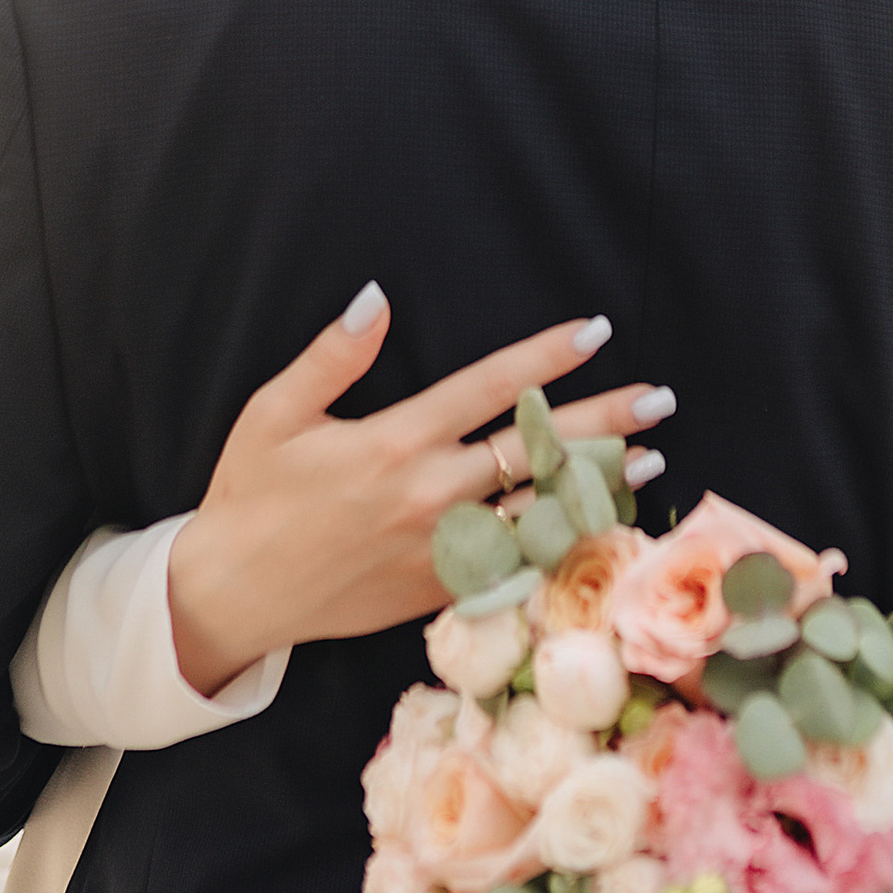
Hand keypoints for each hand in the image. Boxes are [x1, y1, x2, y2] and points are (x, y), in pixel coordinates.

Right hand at [166, 288, 672, 698]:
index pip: (488, 389)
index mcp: (393, 444)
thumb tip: (375, 297)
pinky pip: (515, 564)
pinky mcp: (437, 592)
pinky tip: (598, 524)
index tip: (596, 331)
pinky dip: (561, 541)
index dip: (546, 357)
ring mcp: (438, 551)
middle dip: (603, 422)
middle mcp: (427, 498)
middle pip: (534, 452)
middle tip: (660, 399)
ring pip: (538, 514)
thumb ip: (332, 355)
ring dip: (598, 486)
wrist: (233, 595)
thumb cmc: (251, 496)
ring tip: (652, 459)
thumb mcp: (274, 413)